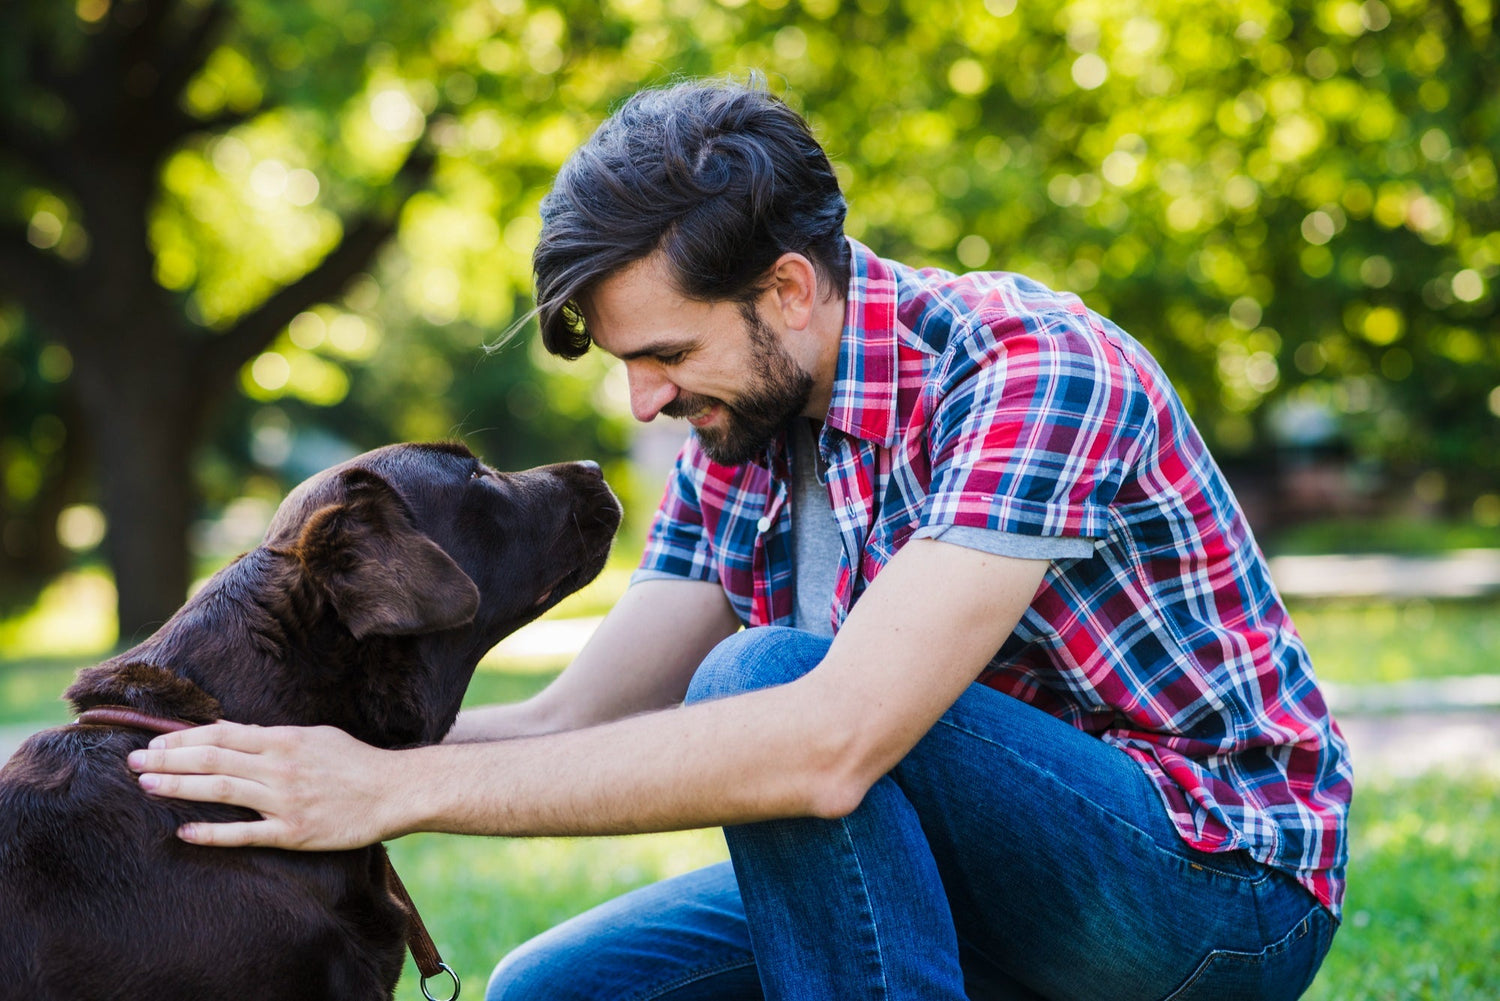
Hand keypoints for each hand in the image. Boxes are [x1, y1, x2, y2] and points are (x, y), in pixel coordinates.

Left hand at [127, 722, 395, 850]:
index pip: (222, 735)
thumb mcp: (315, 736)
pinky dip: (212, 832)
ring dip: (180, 786)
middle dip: (169, 759)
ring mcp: (284, 800)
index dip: (184, 737)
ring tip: (147, 785)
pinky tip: (184, 831)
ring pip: (221, 790)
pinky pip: (244, 833)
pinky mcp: (292, 831)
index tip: (154, 741)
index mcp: (283, 740)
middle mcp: (279, 767)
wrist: (392, 791)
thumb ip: (273, 738)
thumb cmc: (355, 761)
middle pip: (213, 759)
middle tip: (134, 761)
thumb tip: (232, 735)